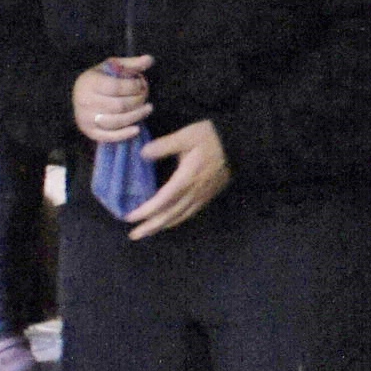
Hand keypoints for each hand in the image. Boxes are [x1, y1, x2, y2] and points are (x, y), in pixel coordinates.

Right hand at [73, 55, 151, 142]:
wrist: (82, 95)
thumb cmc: (101, 78)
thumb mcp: (114, 67)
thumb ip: (132, 64)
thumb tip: (150, 59)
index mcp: (89, 82)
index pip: (115, 87)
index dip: (133, 86)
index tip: (141, 84)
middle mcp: (84, 101)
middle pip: (119, 106)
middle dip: (137, 101)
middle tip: (145, 96)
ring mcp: (85, 118)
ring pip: (117, 121)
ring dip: (136, 116)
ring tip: (147, 109)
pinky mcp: (89, 132)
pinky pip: (109, 136)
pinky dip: (125, 134)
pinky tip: (137, 128)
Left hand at [124, 118, 229, 238]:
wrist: (239, 144)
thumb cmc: (212, 138)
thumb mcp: (187, 135)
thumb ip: (164, 145)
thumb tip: (143, 154)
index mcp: (187, 178)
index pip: (163, 200)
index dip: (147, 210)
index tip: (131, 216)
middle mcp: (194, 192)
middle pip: (170, 214)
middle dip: (151, 226)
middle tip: (134, 235)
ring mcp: (202, 196)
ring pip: (180, 217)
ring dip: (161, 226)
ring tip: (147, 232)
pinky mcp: (208, 195)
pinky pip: (189, 213)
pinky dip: (176, 220)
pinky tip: (168, 222)